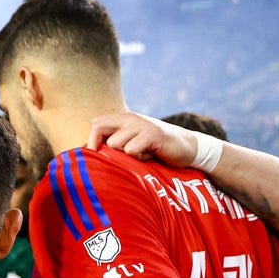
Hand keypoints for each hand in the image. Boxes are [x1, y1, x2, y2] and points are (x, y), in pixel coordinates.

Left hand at [86, 113, 200, 166]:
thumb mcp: (133, 144)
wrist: (188, 148)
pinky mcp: (153, 134)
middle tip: (120, 158)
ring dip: (125, 156)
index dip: (91, 141)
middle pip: (99, 129)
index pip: (96, 124)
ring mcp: (142, 124)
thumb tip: (90, 154)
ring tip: (140, 156)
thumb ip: (115, 144)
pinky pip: (131, 149)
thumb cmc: (155, 149)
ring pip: (115, 143)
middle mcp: (130, 118)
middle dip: (105, 149)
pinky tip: (149, 156)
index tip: (95, 156)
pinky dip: (138, 158)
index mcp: (123, 119)